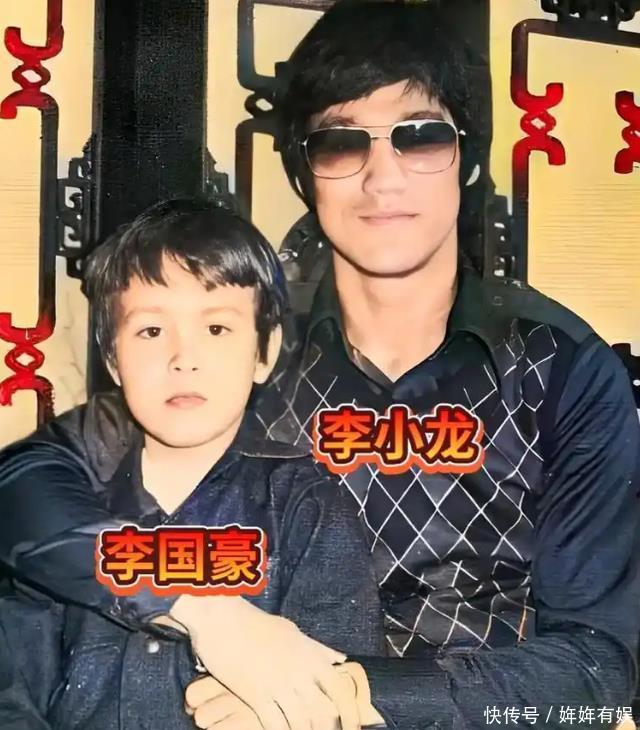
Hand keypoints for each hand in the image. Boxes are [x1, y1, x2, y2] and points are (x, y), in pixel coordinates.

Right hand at [171, 595, 358, 729]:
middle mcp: (299, 671)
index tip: (353, 728)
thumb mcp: (292, 632)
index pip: (341, 688)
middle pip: (325, 712)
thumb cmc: (257, 624)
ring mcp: (278, 684)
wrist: (222, 620)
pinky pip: (275, 725)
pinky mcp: (255, 695)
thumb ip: (317, 649)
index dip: (351, 713)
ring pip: (302, 723)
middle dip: (329, 729)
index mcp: (310, 655)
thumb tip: (341, 659)